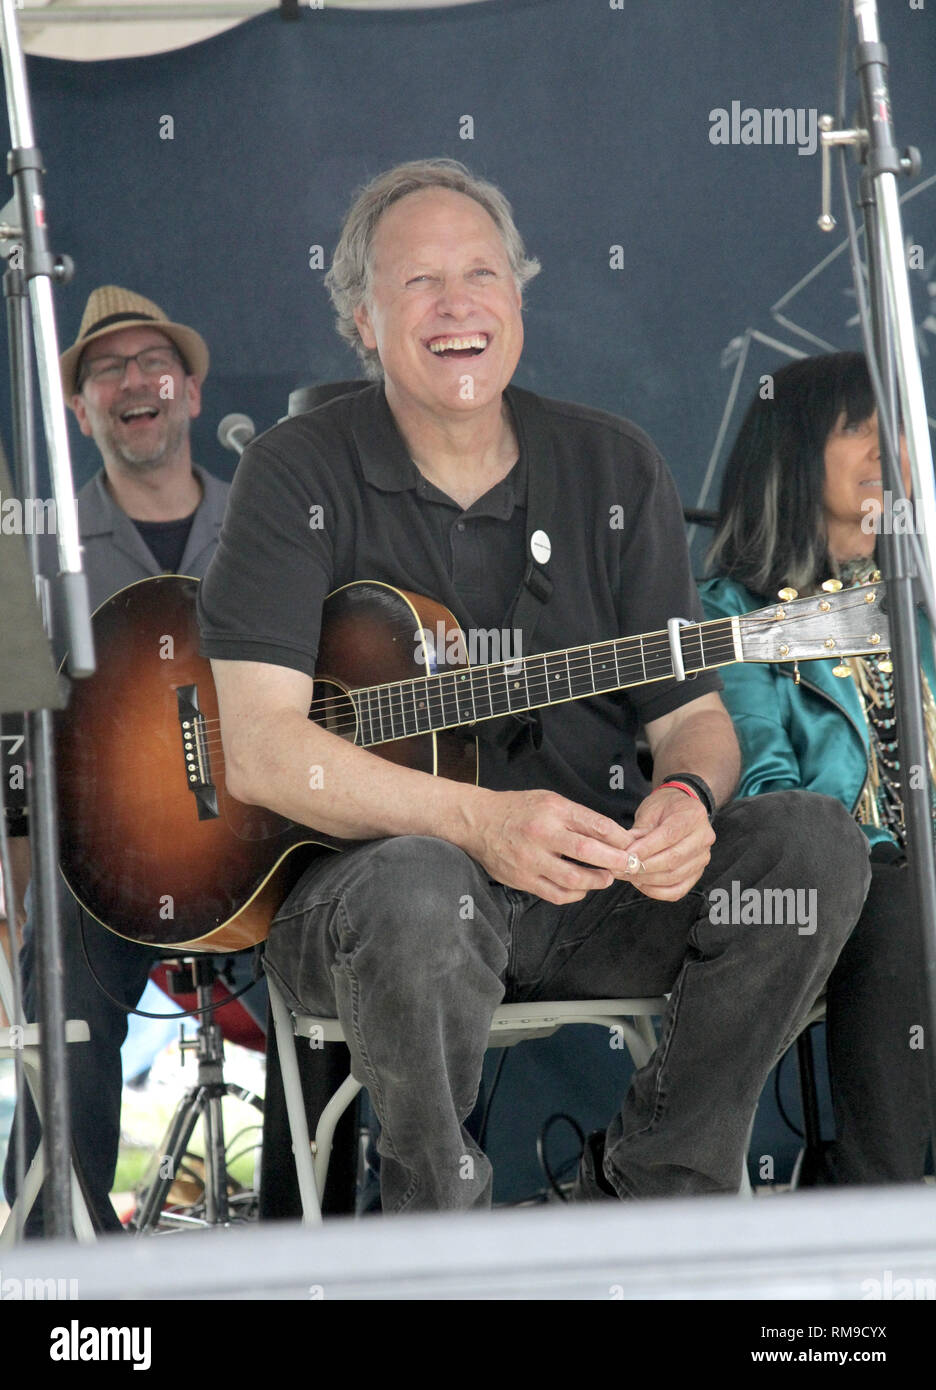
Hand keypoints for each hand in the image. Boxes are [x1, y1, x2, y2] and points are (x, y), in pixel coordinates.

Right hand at [463, 788, 645, 905]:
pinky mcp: (522, 879)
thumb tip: (611, 836)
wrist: (478, 822)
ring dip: (596, 881)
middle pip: (587, 851)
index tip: (631, 845)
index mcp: (552, 810)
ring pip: (573, 878)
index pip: (595, 825)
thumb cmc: (518, 810)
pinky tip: (582, 888)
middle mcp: (542, 833)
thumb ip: (577, 817)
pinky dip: (575, 893)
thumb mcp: (549, 801)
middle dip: (615, 861)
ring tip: (606, 878)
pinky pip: (556, 893)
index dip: (619, 838)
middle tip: (630, 865)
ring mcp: (531, 859)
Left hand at [622, 787, 715, 901]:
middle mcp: (704, 837)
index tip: (627, 855)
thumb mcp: (650, 810)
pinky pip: (678, 890)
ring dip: (648, 880)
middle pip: (673, 859)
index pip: (669, 835)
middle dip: (645, 866)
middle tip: (623, 868)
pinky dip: (657, 891)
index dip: (646, 848)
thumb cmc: (664, 807)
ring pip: (675, 876)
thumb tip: (624, 852)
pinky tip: (641, 884)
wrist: (682, 809)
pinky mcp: (698, 873)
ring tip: (628, 875)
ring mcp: (703, 857)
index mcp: (693, 815)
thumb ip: (639, 830)